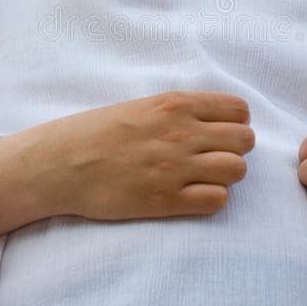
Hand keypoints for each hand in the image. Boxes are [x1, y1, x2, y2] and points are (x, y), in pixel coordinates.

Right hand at [31, 91, 254, 220]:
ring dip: (225, 175)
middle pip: (245, 140)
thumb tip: (214, 120)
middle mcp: (181, 133)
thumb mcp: (142, 106)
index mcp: (175, 105)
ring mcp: (176, 168)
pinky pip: (218, 200)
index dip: (235, 123)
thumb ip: (180, 110)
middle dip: (234, 149)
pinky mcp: (167, 201)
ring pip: (237, 170)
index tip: (219, 133)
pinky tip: (192, 195)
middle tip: (212, 156)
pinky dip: (211, 199)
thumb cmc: (96, 132)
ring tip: (203, 177)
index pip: (239, 110)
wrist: (61, 164)